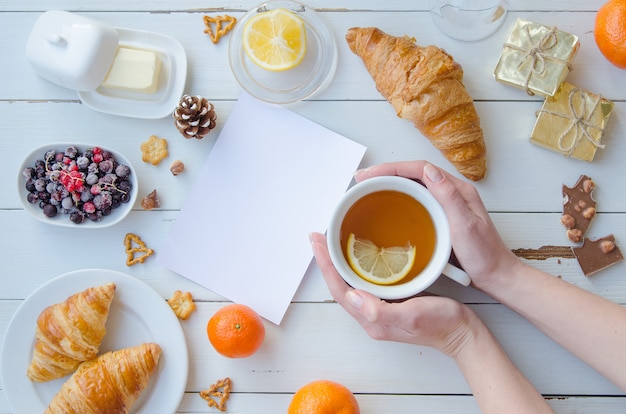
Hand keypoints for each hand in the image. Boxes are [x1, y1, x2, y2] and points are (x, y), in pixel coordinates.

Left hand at [310, 232, 478, 357]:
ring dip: (338, 262)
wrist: (463, 333)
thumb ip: (381, 311)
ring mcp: (380, 308)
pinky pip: (366, 281)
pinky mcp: (391, 301)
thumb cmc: (442, 325)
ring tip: (331, 241)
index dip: (326, 266)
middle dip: (326, 261)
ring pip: (351, 283)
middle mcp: (371, 315)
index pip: (340, 290)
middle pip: (340, 285)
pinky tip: (359, 253)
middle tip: (318, 236)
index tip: (317, 242)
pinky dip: (356, 264)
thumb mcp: (412, 316)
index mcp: (372, 320)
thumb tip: (352, 297)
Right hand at [354, 161, 522, 291]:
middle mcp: (451, 193)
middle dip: (385, 173)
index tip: (371, 174)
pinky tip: (386, 205)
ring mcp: (445, 204)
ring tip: (368, 188)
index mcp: (457, 190)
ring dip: (389, 183)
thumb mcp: (466, 225)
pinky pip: (415, 200)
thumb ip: (448, 197)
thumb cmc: (485, 255)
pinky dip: (397, 198)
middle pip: (413, 173)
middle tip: (362, 179)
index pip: (419, 169)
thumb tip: (429, 171)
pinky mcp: (440, 217)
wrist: (496, 275)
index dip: (392, 168)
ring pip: (413, 185)